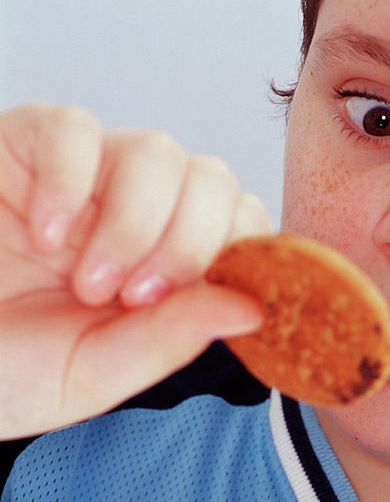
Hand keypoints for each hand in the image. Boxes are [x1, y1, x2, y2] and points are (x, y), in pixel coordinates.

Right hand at [0, 104, 270, 438]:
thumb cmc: (8, 368)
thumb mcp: (97, 373)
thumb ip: (171, 339)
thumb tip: (253, 306)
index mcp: (167, 268)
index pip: (243, 229)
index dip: (238, 257)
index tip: (195, 303)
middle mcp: (138, 215)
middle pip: (214, 182)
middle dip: (188, 244)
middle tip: (132, 299)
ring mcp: (87, 179)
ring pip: (157, 152)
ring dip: (133, 224)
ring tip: (85, 282)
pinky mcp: (29, 147)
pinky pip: (75, 128)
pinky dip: (71, 183)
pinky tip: (45, 235)